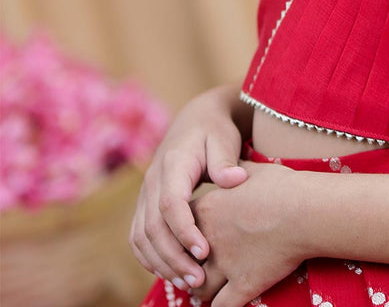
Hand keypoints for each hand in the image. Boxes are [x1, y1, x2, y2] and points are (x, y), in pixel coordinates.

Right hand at [129, 85, 249, 290]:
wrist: (196, 119)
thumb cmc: (215, 131)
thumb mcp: (224, 138)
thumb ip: (226, 160)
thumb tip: (235, 180)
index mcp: (173, 164)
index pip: (170, 204)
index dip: (184, 232)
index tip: (205, 253)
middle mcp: (152, 181)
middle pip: (153, 228)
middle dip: (174, 258)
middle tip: (200, 281)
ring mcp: (145, 193)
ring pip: (141, 237)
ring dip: (161, 264)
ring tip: (189, 283)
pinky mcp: (145, 204)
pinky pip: (138, 237)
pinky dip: (150, 258)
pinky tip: (172, 272)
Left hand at [190, 161, 305, 306]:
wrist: (305, 210)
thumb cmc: (283, 186)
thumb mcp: (252, 170)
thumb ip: (234, 170)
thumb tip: (233, 169)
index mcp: (207, 208)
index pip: (178, 226)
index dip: (184, 235)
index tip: (194, 238)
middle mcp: (208, 238)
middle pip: (183, 259)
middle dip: (187, 266)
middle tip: (195, 268)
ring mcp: (224, 264)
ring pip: (198, 287)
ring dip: (201, 289)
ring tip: (208, 287)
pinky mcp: (243, 284)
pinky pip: (220, 306)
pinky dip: (220, 306)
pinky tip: (225, 302)